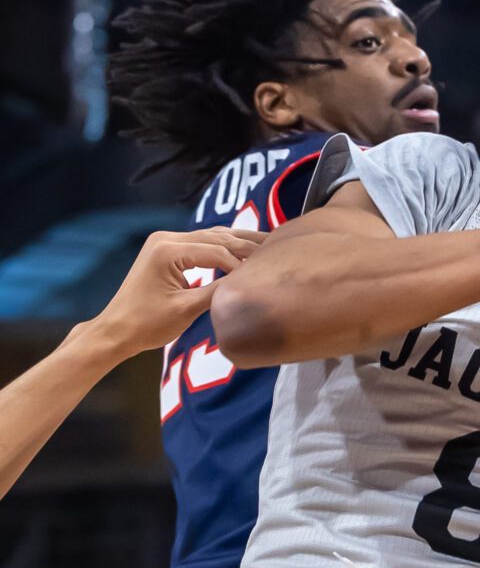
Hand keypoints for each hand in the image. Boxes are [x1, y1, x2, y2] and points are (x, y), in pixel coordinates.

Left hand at [90, 227, 266, 357]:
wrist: (116, 330)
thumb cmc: (146, 324)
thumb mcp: (187, 310)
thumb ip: (218, 292)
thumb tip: (248, 282)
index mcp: (167, 250)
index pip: (216, 251)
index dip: (241, 264)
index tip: (261, 278)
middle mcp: (165, 238)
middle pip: (216, 237)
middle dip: (246, 245)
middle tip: (275, 251)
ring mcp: (165, 241)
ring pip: (211, 236)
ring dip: (238, 242)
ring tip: (267, 244)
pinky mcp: (167, 249)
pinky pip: (201, 243)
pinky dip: (223, 247)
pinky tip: (243, 250)